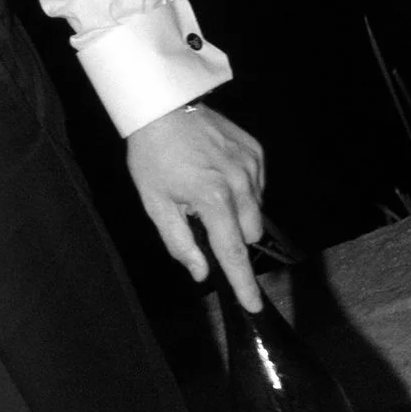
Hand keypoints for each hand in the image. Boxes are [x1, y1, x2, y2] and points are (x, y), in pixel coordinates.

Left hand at [125, 103, 268, 308]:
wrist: (163, 106)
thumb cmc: (152, 157)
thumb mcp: (155, 203)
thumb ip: (179, 242)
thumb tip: (201, 273)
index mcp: (213, 199)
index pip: (232, 253)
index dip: (243, 283)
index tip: (254, 305)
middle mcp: (240, 184)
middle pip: (250, 235)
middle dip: (233, 237)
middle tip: (203, 217)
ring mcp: (252, 165)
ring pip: (257, 210)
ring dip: (238, 212)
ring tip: (207, 189)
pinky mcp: (256, 152)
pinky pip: (258, 186)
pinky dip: (243, 189)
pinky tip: (218, 173)